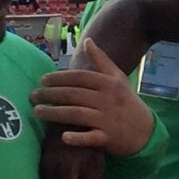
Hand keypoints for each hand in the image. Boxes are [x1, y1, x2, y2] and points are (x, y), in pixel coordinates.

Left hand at [32, 38, 155, 155]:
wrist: (145, 130)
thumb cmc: (127, 102)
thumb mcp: (118, 78)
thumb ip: (102, 60)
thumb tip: (87, 41)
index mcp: (109, 84)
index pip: (80, 77)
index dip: (60, 77)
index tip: (42, 80)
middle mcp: (108, 100)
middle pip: (74, 94)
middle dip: (50, 94)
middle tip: (33, 95)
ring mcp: (108, 119)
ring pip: (77, 114)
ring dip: (54, 113)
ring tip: (37, 111)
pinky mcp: (108, 137)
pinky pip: (90, 137)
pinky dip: (77, 137)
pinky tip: (64, 136)